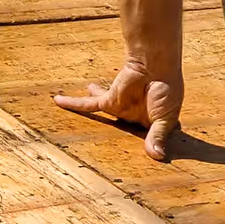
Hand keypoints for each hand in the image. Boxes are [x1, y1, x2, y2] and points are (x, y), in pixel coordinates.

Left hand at [53, 64, 183, 160]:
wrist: (155, 66)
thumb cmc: (166, 90)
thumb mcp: (166, 117)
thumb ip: (158, 136)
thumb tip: (158, 157)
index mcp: (152, 122)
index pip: (146, 136)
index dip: (145, 145)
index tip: (143, 155)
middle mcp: (134, 116)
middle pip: (122, 130)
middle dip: (114, 137)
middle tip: (105, 154)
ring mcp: (120, 108)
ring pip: (103, 118)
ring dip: (92, 120)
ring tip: (78, 133)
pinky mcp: (108, 100)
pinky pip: (88, 105)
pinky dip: (72, 103)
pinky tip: (57, 100)